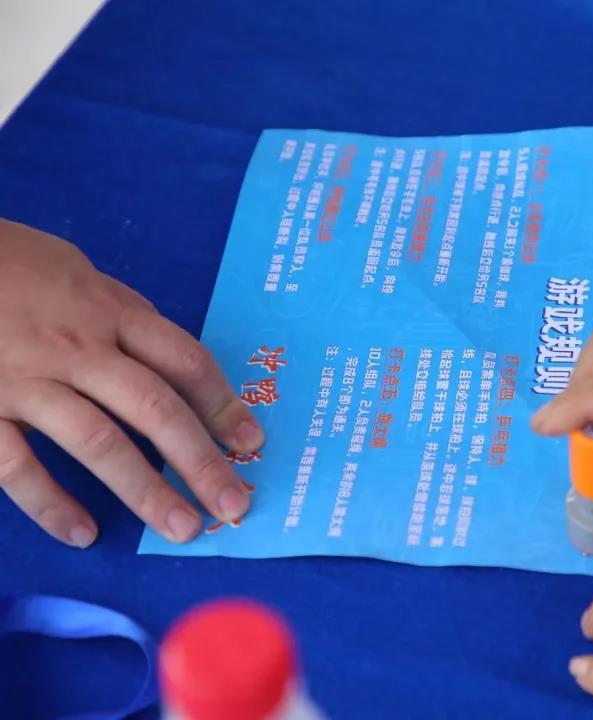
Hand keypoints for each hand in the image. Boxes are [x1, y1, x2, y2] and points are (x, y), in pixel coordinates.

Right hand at [0, 219, 262, 546]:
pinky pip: (15, 465)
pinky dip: (50, 503)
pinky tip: (83, 533)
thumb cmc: (8, 263)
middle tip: (235, 506)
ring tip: (183, 529)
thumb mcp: (77, 272)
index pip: (185, 361)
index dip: (223, 404)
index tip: (251, 441)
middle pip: (155, 408)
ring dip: (145, 491)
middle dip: (201, 461)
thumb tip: (167, 356)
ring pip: (98, 441)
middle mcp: (78, 348)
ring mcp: (26, 380)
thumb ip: (121, 315)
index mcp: (110, 312)